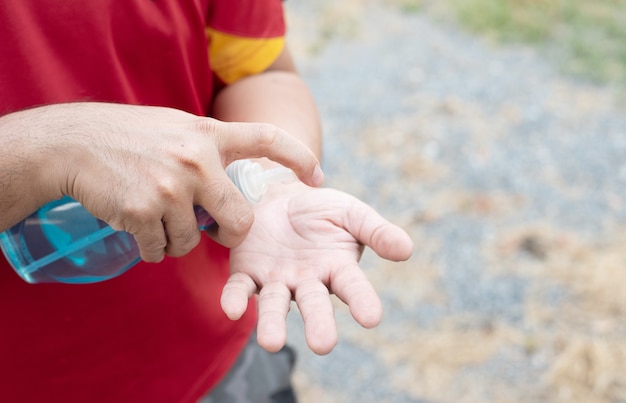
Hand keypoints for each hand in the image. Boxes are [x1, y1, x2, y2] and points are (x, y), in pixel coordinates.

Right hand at [11, 103, 322, 260]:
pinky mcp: (143, 212)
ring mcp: (171, 188)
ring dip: (177, 239)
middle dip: (228, 234)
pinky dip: (151, 248)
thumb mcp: (176, 128)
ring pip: (193, 242)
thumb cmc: (127, 136)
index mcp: (208, 134)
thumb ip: (207, 152)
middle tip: (212, 228)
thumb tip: (233, 192)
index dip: (298, 156)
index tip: (318, 176)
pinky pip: (161, 251)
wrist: (71, 143)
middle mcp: (196, 160)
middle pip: (240, 222)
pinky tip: (136, 225)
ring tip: (153, 214)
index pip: (267, 138)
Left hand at [220, 186, 413, 354]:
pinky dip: (235, 299)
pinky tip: (233, 310)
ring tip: (271, 342)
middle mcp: (308, 282)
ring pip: (275, 305)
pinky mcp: (247, 273)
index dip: (362, 301)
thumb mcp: (352, 213)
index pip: (353, 288)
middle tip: (323, 344)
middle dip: (318, 324)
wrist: (278, 194)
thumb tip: (407, 249)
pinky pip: (240, 289)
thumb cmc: (320, 209)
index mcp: (338, 269)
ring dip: (272, 324)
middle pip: (314, 304)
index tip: (372, 318)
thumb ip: (377, 231)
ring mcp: (277, 280)